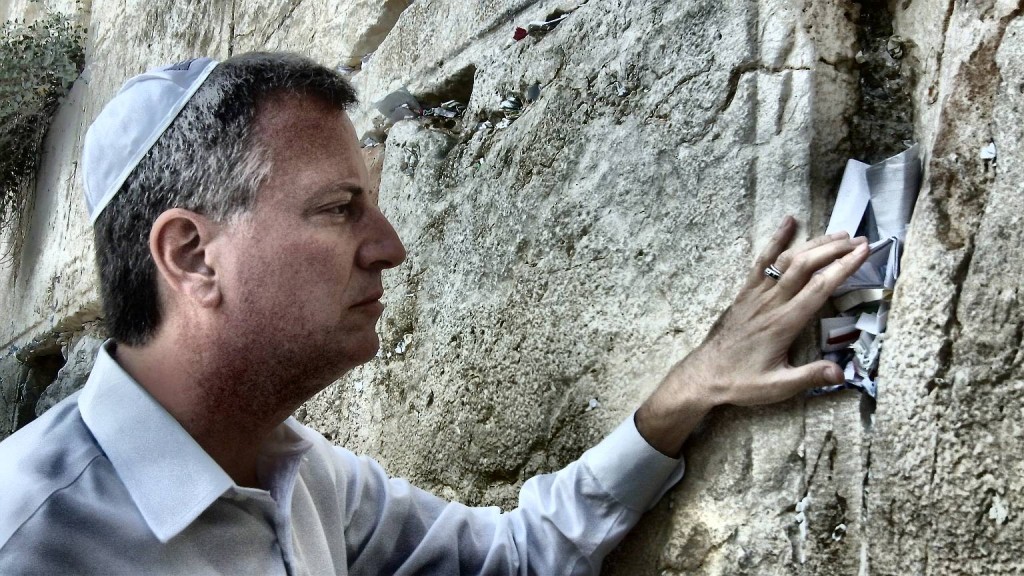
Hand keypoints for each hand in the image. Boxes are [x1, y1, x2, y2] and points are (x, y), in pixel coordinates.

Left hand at [635, 216, 869, 456]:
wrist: (705, 374)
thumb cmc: (742, 381)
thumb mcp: (778, 386)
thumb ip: (810, 376)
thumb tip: (842, 373)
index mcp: (784, 322)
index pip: (820, 287)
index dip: (844, 267)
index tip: (864, 251)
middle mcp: (771, 302)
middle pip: (806, 266)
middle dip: (834, 250)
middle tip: (860, 240)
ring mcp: (757, 294)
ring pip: (787, 259)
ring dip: (814, 244)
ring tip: (839, 234)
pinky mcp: (746, 292)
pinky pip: (762, 261)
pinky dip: (777, 239)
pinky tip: (789, 222)